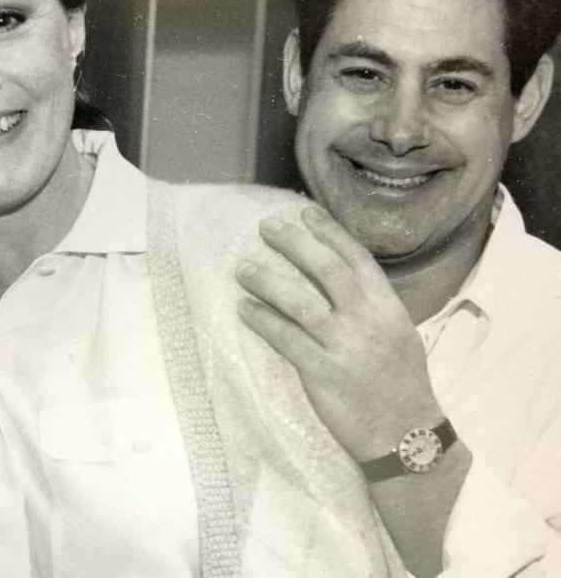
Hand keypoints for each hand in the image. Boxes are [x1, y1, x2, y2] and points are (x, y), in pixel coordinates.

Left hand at [235, 205, 442, 460]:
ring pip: (300, 303)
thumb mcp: (398, 334)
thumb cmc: (401, 385)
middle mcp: (367, 321)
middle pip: (326, 270)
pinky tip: (244, 308)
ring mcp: (345, 347)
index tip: (305, 212)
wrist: (407, 437)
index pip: (357, 259)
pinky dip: (262, 320)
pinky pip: (285, 339)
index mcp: (388, 308)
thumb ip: (371, 305)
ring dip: (268, 281)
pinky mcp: (322, 373)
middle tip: (266, 227)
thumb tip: (338, 276)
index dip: (330, 232)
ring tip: (243, 268)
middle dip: (294, 244)